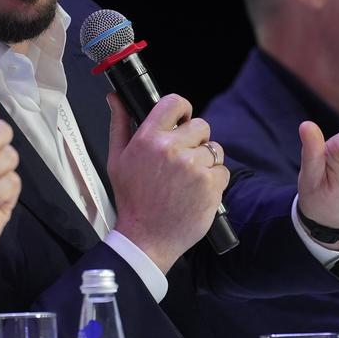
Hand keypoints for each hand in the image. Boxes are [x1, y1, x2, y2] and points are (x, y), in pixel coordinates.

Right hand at [108, 92, 228, 273]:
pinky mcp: (211, 184)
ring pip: (214, 149)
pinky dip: (214, 181)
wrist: (146, 239)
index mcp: (148, 139)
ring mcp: (193, 166)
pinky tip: (195, 192)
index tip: (182, 121)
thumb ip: (120, 124)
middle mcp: (171, 149)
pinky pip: (222, 170)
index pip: (174, 102)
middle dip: (195, 140)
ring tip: (187, 181)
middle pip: (201, 125)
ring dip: (205, 162)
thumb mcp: (117, 160)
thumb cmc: (132, 200)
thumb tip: (116, 98)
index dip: (182, 110)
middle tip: (181, 161)